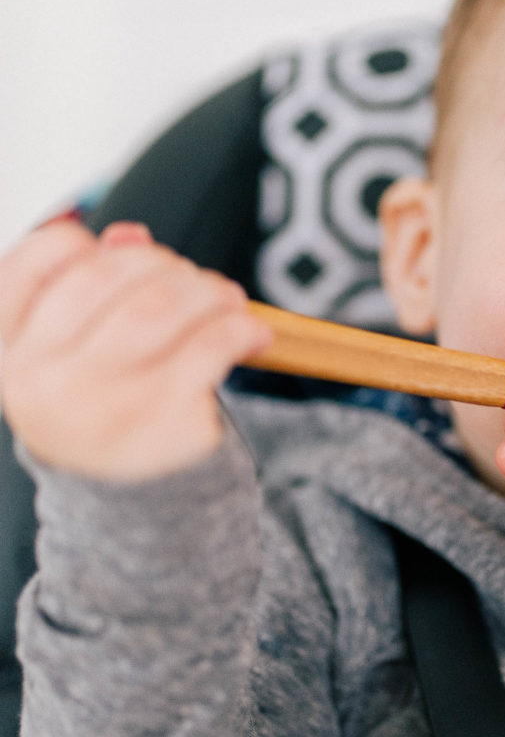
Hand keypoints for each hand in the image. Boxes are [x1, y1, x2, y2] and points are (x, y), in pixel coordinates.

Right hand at [0, 219, 271, 481]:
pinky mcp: (161, 419)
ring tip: (227, 300)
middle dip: (162, 264)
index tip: (122, 252)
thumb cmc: (105, 408)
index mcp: (11, 352)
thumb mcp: (79, 356)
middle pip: (106, 276)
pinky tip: (250, 333)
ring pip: (160, 305)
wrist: (133, 501)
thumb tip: (130, 235)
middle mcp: (43, 379)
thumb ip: (93, 291)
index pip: (32, 264)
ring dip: (206, 290)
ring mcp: (100, 402)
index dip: (81, 245)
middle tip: (194, 279)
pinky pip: (210, 345)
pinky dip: (239, 328)